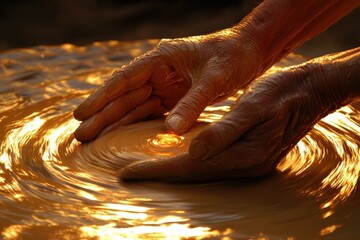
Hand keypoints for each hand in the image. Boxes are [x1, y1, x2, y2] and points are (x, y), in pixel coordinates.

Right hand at [73, 28, 262, 141]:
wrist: (250, 52)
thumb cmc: (232, 57)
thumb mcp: (214, 79)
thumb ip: (193, 103)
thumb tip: (171, 130)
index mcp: (161, 58)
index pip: (124, 79)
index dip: (101, 97)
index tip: (81, 114)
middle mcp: (158, 71)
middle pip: (124, 96)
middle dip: (102, 115)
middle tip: (80, 135)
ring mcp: (165, 85)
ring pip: (134, 106)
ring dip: (115, 122)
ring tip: (93, 139)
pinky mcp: (175, 96)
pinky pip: (151, 112)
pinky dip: (137, 125)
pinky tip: (122, 137)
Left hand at [118, 48, 359, 181]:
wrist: (308, 94)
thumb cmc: (280, 95)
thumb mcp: (253, 107)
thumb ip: (224, 131)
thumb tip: (193, 152)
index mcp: (244, 156)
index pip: (190, 167)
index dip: (157, 170)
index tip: (129, 172)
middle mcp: (244, 167)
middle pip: (192, 175)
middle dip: (158, 174)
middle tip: (128, 173)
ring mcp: (246, 165)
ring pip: (199, 173)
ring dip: (171, 171)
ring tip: (145, 168)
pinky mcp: (246, 157)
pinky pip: (210, 165)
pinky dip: (187, 163)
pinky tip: (175, 158)